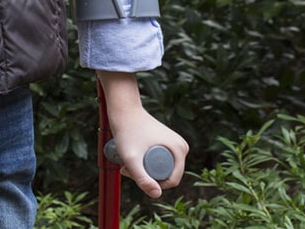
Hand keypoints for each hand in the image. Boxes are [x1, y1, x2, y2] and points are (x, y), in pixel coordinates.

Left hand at [98, 71, 188, 197]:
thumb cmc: (126, 130)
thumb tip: (157, 194)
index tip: (133, 174)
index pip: (171, 181)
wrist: (122, 109)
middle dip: (146, 176)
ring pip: (160, 168)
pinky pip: (159, 160)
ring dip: (144, 170)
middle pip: (166, 174)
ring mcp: (175, 143)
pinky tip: (132, 157)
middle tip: (126, 167)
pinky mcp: (167, 141)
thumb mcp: (131, 158)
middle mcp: (182, 147)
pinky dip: (146, 162)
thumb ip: (142, 178)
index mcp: (181, 150)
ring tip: (126, 162)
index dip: (151, 184)